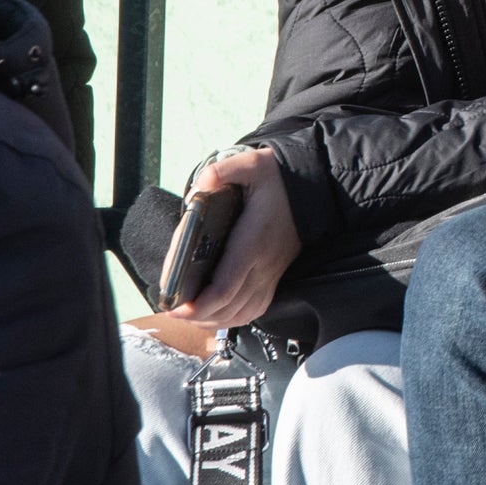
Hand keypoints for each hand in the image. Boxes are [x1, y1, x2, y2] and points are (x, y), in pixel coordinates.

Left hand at [160, 146, 300, 331]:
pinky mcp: (273, 278)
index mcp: (253, 242)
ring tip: (187, 315)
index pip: (225, 287)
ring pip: (240, 313)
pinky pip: (254, 310)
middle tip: (171, 310)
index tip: (175, 306)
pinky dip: (232, 318)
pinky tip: (214, 315)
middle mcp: (263, 265)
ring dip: (212, 320)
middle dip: (196, 315)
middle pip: (228, 306)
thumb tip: (200, 187)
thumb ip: (223, 171)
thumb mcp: (251, 165)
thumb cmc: (277, 180)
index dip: (199, 303)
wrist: (314, 188)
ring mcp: (270, 275)